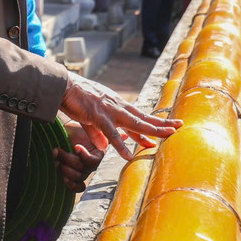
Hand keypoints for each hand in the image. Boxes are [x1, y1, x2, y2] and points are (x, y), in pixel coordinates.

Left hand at [53, 121, 103, 191]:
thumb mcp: (90, 129)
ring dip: (64, 168)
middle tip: (57, 151)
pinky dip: (70, 184)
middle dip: (69, 160)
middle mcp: (90, 166)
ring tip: (56, 155)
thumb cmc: (77, 130)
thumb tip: (125, 134)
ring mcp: (82, 171)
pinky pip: (77, 187)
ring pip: (78, 177)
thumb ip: (104, 133)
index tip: (76, 146)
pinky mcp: (72, 176)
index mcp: (97, 156)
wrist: (63, 133)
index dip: (84, 156)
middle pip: (83, 170)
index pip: (93, 162)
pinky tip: (63, 178)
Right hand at [59, 76, 179, 159]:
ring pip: (134, 123)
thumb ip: (98, 133)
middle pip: (143, 118)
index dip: (152, 126)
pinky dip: (120, 145)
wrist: (63, 85)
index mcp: (117, 106)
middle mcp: (117, 107)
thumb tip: (104, 147)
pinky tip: (128, 155)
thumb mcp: (89, 118)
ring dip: (151, 130)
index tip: (166, 131)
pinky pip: (111, 132)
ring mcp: (109, 110)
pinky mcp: (98, 115)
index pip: (138, 118)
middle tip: (178, 128)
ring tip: (166, 136)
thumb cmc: (75, 99)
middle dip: (161, 124)